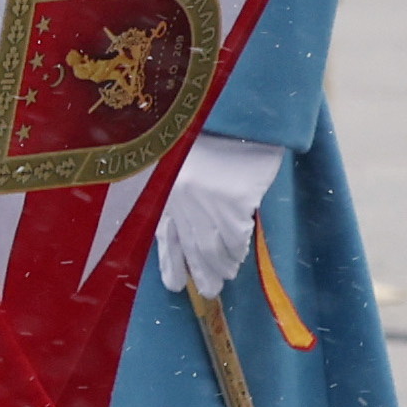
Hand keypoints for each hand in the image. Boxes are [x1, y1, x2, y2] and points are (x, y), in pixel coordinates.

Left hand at [155, 131, 286, 297]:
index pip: (167, 234)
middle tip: (208, 291)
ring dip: (220, 265)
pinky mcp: (233, 201)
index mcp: (168, 191)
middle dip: (199, 271)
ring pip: (212, 245)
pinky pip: (235, 235)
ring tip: (226, 277)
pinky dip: (238, 250)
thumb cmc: (216, 137)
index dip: (170, 262)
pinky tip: (240, 259)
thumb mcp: (189, 166)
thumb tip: (198, 231)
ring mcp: (207, 201)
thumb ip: (186, 195)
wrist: (237, 115)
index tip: (174, 284)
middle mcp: (182, 200)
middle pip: (191, 245)